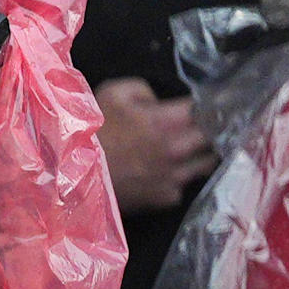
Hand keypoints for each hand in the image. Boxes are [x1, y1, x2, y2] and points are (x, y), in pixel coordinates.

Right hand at [90, 77, 214, 215]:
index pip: (209, 108)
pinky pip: (185, 184)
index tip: (218, 101)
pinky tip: (171, 172)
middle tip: (213, 123)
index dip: (216, 102)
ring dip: (206, 153)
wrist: (70, 176)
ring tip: (199, 147)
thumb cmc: (89, 133)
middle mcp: (178, 150)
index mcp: (167, 121)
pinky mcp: (166, 198)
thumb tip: (159, 103)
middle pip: (216, 137)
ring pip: (208, 163)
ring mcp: (174, 177)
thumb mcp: (111, 94)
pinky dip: (182, 177)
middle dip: (216, 128)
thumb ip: (144, 90)